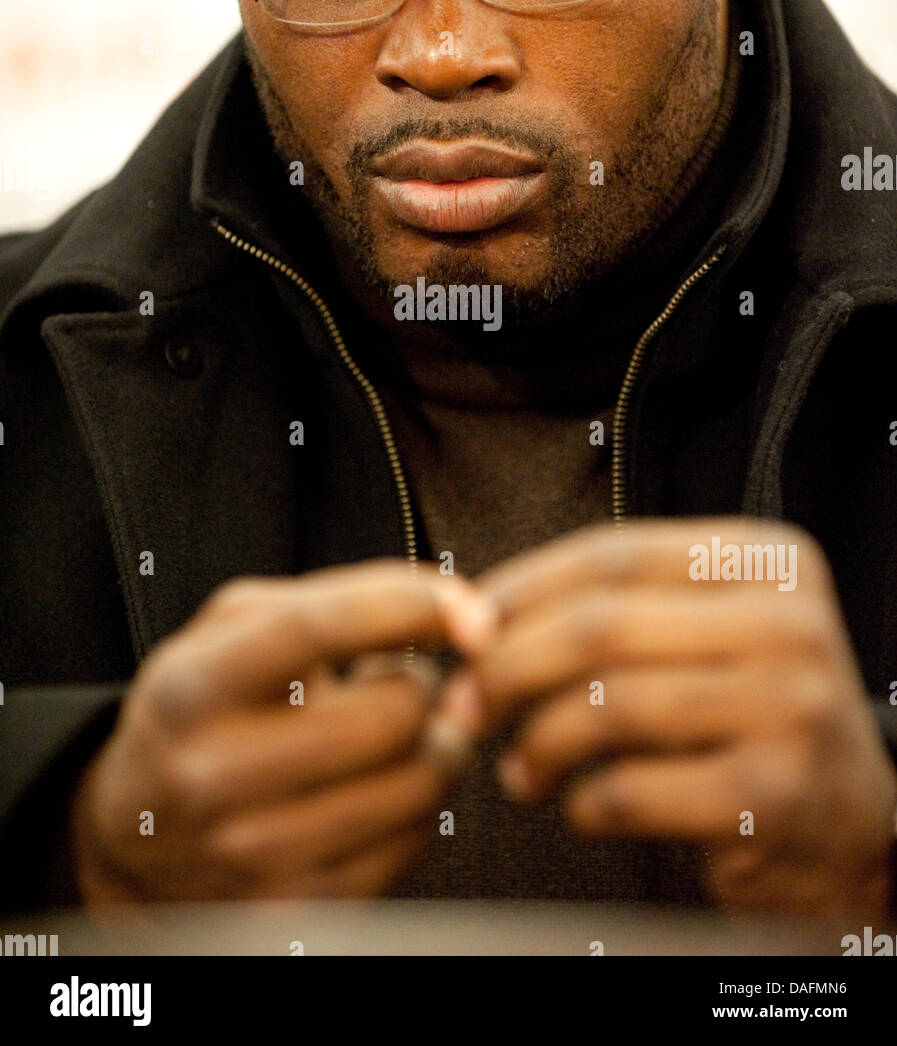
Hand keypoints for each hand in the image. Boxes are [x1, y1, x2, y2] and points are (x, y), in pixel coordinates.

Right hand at [69, 560, 492, 902]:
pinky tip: (381, 788)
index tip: (471, 611)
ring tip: (396, 735)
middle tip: (401, 683)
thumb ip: (337, 598)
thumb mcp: (234, 629)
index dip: (407, 607)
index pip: (314, 628)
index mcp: (193, 686)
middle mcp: (212, 773)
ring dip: (433, 746)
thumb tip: (461, 610)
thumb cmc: (209, 704)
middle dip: (422, 687)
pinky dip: (417, 808)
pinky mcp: (293, 912)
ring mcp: (251, 853)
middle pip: (392, 716)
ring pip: (417, 784)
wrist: (137, 833)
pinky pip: (412, 845)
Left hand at [440, 519, 896, 919]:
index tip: (461, 628)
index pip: (613, 553)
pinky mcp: (774, 795)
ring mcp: (790, 707)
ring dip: (537, 744)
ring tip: (519, 770)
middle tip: (464, 706)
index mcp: (766, 559)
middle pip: (600, 627)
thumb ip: (617, 606)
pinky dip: (582, 806)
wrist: (854, 826)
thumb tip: (474, 614)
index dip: (519, 589)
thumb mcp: (708, 632)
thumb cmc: (749, 717)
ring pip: (608, 708)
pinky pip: (631, 791)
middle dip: (507, 668)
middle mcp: (789, 621)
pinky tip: (578, 809)